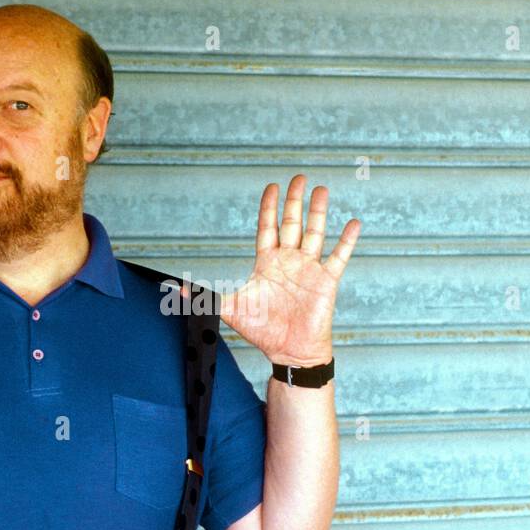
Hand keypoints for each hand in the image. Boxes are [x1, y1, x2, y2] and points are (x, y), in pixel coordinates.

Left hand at [214, 174, 359, 366]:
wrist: (290, 352)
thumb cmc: (263, 331)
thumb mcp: (231, 310)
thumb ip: (205, 298)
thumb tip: (177, 290)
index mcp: (267, 263)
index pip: (268, 227)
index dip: (269, 207)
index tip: (272, 187)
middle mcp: (289, 261)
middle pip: (292, 223)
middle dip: (295, 200)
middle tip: (300, 177)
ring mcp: (309, 269)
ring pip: (315, 233)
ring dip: (318, 212)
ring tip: (322, 190)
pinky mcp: (326, 281)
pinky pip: (339, 257)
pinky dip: (346, 241)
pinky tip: (353, 223)